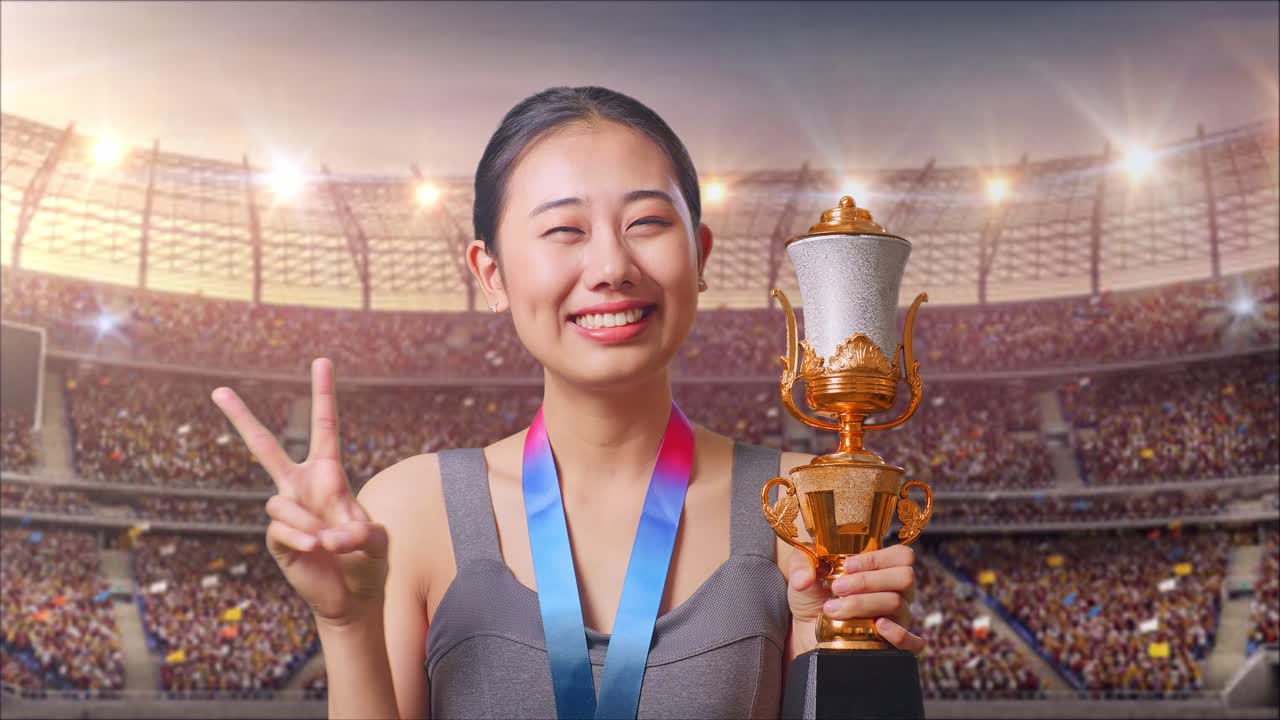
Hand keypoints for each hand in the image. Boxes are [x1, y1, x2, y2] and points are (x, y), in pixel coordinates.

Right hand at [211, 357, 388, 627]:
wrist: (352, 597)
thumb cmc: (369, 561)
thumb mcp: (378, 541)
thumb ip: (361, 533)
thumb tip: (328, 536)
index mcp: (330, 475)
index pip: (324, 427)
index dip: (323, 395)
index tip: (321, 360)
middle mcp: (301, 487)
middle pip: (265, 447)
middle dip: (241, 419)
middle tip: (218, 390)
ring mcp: (286, 512)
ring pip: (280, 502)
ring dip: (310, 524)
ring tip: (331, 544)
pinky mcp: (276, 538)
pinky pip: (280, 529)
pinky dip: (303, 540)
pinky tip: (317, 551)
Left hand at [786, 544, 924, 654]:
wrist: (807, 629)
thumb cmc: (813, 596)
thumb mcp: (803, 573)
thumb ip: (801, 565)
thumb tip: (804, 579)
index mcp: (881, 569)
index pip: (902, 556)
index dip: (878, 558)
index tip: (847, 565)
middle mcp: (896, 592)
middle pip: (904, 577)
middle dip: (867, 580)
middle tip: (838, 587)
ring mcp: (897, 618)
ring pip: (897, 603)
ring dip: (863, 603)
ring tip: (833, 608)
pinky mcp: (893, 644)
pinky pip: (912, 641)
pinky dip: (898, 633)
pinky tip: (878, 626)